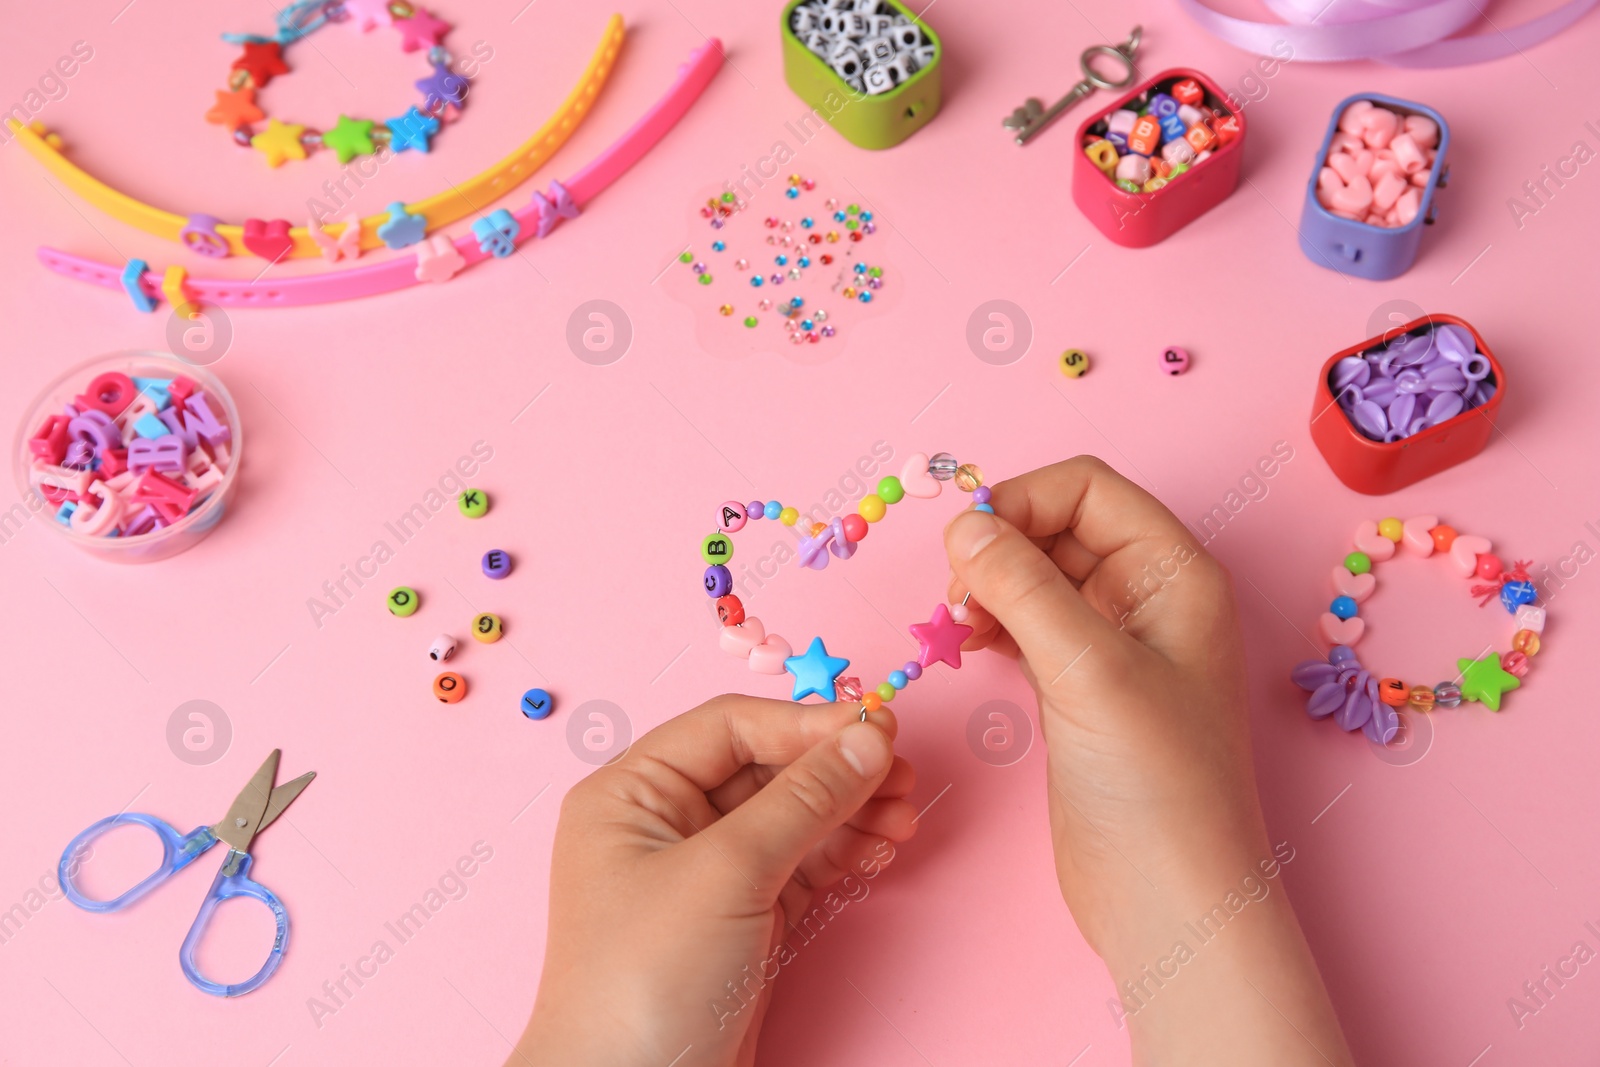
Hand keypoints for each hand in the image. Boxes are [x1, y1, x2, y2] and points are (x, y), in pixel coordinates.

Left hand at [510, 696, 916, 1066]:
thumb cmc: (645, 982)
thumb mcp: (728, 873)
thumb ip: (804, 799)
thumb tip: (867, 739)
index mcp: (632, 794)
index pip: (729, 728)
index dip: (805, 724)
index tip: (876, 728)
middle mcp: (664, 824)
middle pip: (767, 769)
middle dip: (837, 771)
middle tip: (901, 775)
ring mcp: (704, 874)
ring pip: (791, 818)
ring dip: (850, 812)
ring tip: (903, 818)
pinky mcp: (740, 918)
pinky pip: (800, 864)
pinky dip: (842, 853)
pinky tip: (879, 848)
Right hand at [944, 457, 1351, 1065]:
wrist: (1168, 900)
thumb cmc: (1158, 786)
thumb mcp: (1090, 671)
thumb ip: (1023, 589)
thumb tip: (963, 526)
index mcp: (1174, 574)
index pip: (1087, 488)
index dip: (1022, 500)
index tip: (968, 546)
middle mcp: (1147, 598)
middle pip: (1056, 525)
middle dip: (999, 544)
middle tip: (958, 596)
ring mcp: (1111, 644)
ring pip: (1035, 575)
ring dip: (989, 584)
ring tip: (961, 626)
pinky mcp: (1078, 687)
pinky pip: (1026, 623)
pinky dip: (992, 621)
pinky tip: (972, 645)